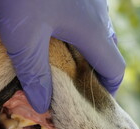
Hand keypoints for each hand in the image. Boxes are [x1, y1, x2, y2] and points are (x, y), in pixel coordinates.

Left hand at [0, 0, 125, 112]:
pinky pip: (86, 15)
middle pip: (108, 49)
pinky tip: (55, 31)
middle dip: (96, 70)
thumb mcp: (24, 40)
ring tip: (63, 62)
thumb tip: (43, 104)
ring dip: (86, 49)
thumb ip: (34, 75)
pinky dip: (78, 31)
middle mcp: (99, 14)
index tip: (95, 100)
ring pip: (97, 31)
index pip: (115, 67)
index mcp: (93, 31)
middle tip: (76, 85)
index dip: (109, 88)